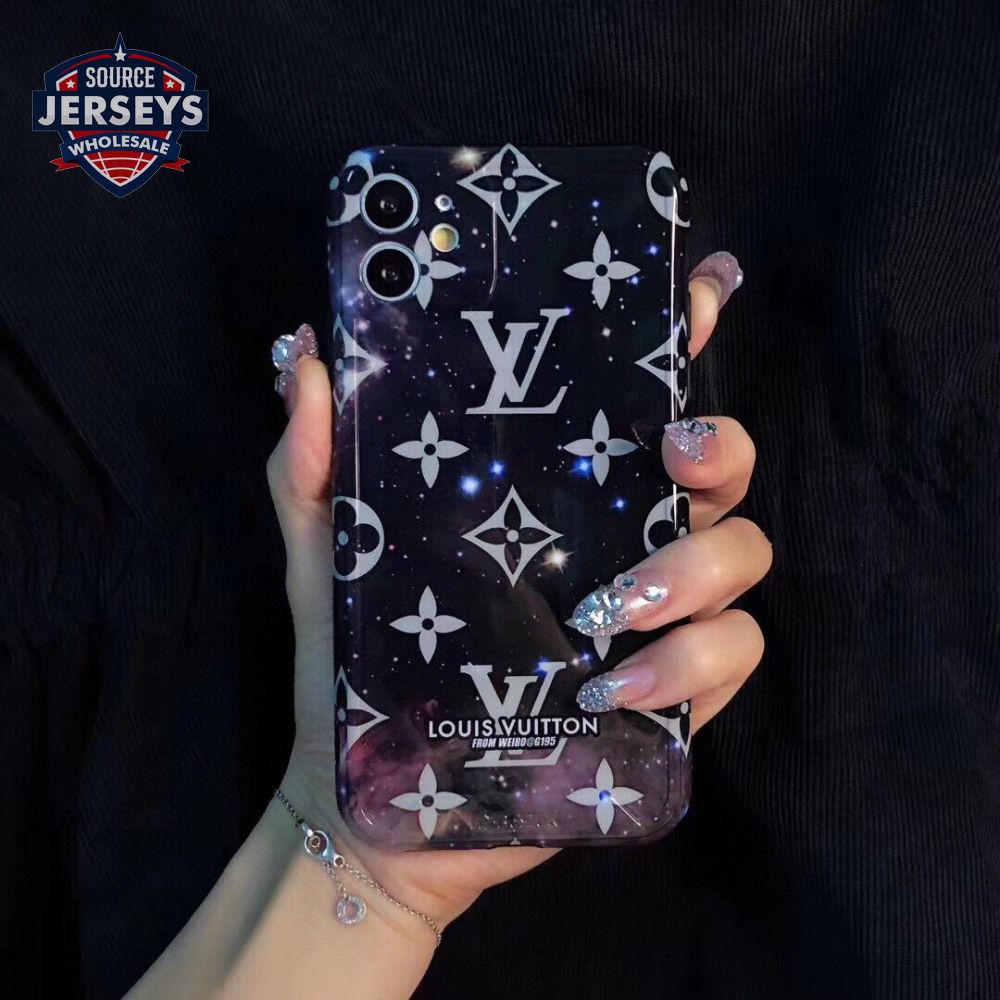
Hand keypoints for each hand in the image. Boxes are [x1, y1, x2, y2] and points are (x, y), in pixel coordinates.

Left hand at [266, 252, 768, 936]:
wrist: (374, 797)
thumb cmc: (353, 663)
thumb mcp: (324, 550)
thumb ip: (311, 459)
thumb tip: (303, 354)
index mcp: (552, 492)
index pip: (631, 400)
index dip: (679, 338)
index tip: (703, 291)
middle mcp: (615, 538)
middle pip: (718, 466)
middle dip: (720, 444)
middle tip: (673, 453)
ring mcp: (652, 617)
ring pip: (743, 556)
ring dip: (695, 570)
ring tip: (607, 612)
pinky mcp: (668, 697)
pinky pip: (733, 656)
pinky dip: (691, 661)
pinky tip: (613, 687)